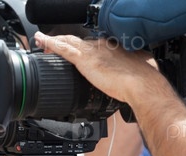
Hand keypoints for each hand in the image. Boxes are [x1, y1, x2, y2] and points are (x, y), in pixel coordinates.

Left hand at [34, 31, 162, 105]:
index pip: (91, 44)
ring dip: (53, 41)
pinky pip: (63, 49)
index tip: (76, 50)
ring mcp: (92, 52)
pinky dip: (51, 44)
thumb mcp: (138, 66)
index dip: (81, 46)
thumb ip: (130, 66)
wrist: (143, 83)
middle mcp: (101, 46)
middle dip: (64, 43)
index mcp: (112, 47)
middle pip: (78, 42)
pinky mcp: (85, 59)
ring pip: (68, 42)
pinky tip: (42, 42)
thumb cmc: (144, 78)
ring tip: (41, 41)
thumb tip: (133, 71)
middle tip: (52, 46)